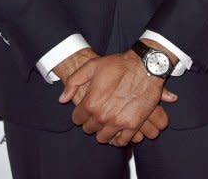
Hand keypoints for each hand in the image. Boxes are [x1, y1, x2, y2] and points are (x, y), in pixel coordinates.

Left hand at [58, 49, 177, 145]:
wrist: (144, 66)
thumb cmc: (118, 64)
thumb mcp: (92, 66)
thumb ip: (74, 82)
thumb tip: (62, 99)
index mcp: (91, 102)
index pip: (77, 118)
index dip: (80, 113)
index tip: (85, 110)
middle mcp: (103, 116)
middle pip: (89, 129)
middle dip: (91, 122)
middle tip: (97, 113)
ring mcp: (118, 122)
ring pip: (103, 138)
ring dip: (103, 131)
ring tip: (106, 121)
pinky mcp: (133, 125)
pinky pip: (121, 141)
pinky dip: (118, 138)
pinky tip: (117, 130)